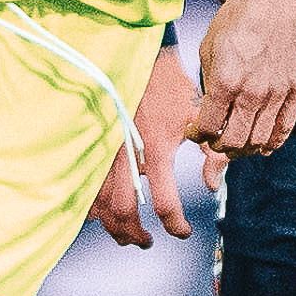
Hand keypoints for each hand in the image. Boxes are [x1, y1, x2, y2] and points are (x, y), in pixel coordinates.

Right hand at [90, 42, 200, 246]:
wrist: (138, 55)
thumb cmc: (171, 84)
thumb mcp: (199, 115)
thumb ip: (212, 153)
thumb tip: (212, 183)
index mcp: (156, 148)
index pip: (164, 203)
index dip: (175, 224)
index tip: (182, 231)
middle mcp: (126, 153)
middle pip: (123, 212)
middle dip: (135, 234)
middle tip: (147, 241)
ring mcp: (104, 150)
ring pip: (99, 203)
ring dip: (112, 225)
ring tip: (127, 233)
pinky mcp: (91, 144)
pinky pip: (83, 184)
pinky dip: (92, 205)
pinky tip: (102, 212)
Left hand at [186, 0, 295, 163]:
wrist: (273, 0)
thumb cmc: (237, 19)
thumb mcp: (208, 49)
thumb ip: (208, 84)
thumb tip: (208, 110)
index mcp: (226, 81)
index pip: (208, 128)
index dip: (196, 134)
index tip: (194, 131)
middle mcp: (253, 92)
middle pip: (233, 142)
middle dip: (217, 146)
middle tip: (213, 140)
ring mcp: (277, 93)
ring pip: (259, 141)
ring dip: (243, 148)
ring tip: (235, 142)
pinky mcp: (294, 89)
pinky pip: (284, 129)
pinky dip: (271, 143)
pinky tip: (261, 143)